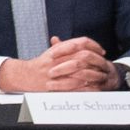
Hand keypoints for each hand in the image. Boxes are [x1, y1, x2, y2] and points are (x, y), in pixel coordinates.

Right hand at [0, 36, 117, 91]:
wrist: (26, 75)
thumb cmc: (41, 64)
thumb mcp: (53, 51)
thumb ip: (67, 46)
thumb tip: (83, 43)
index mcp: (58, 49)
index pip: (80, 42)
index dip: (94, 46)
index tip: (101, 51)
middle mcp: (58, 59)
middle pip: (82, 56)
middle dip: (96, 60)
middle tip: (104, 64)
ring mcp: (56, 72)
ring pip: (80, 71)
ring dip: (93, 74)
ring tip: (101, 75)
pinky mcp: (55, 85)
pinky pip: (74, 86)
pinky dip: (85, 86)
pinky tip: (92, 86)